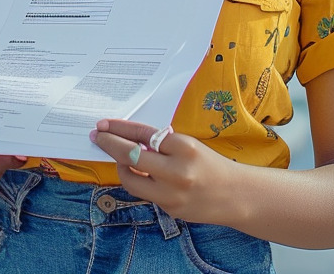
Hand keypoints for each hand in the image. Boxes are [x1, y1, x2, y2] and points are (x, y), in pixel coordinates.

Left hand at [90, 118, 233, 223]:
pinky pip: (144, 193)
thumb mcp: (189, 145)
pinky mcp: (169, 209)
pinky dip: (138, 180)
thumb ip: (162, 143)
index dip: (120, 128)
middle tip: (97, 136)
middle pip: (130, 156)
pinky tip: (138, 172)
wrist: (236, 195)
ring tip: (118, 158)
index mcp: (184, 148)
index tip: (104, 124)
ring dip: (120, 166)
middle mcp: (177, 172)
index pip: (143, 134)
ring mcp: (171, 194)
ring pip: (130, 180)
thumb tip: (128, 138)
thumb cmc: (211, 164)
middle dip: (109, 144)